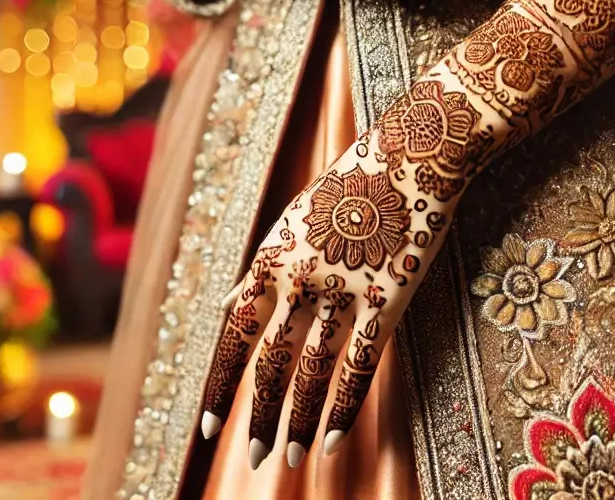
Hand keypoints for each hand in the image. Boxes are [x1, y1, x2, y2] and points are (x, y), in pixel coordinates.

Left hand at [200, 76, 480, 468]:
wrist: (410, 155)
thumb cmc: (348, 186)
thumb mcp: (290, 219)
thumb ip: (259, 266)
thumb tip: (225, 303)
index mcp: (271, 257)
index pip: (233, 335)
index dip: (218, 385)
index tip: (204, 428)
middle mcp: (300, 278)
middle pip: (270, 363)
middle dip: (257, 416)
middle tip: (253, 458)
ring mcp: (344, 290)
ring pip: (311, 373)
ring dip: (296, 421)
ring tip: (287, 458)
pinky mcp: (388, 299)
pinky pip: (360, 366)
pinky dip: (342, 407)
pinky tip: (331, 438)